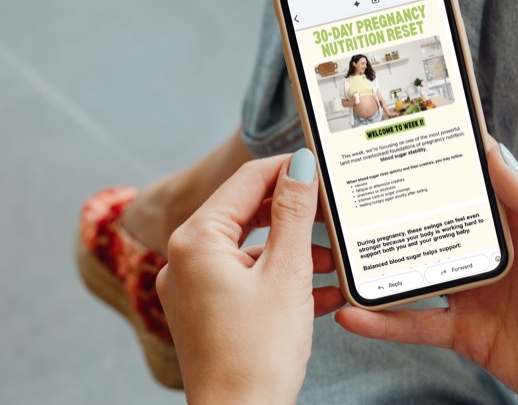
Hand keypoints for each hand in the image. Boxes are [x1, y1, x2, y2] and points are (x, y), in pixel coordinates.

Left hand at [157, 150, 344, 403]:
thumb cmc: (258, 352)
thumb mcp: (287, 272)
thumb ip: (294, 213)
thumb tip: (301, 165)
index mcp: (196, 241)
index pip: (246, 182)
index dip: (286, 168)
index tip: (319, 164)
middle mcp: (186, 259)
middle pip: (247, 214)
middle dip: (294, 215)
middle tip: (331, 213)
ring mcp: (194, 288)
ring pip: (251, 250)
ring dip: (294, 251)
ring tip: (331, 262)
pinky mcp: (208, 312)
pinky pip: (247, 280)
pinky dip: (281, 279)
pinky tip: (319, 292)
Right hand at [335, 137, 517, 402]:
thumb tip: (496, 157)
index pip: (474, 180)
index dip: (441, 157)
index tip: (402, 136)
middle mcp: (491, 253)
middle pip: (432, 222)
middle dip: (392, 208)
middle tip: (348, 191)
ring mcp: (476, 294)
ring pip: (415, 271)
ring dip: (376, 263)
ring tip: (334, 251)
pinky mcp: (468, 334)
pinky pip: (417, 325)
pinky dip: (384, 322)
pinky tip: (354, 314)